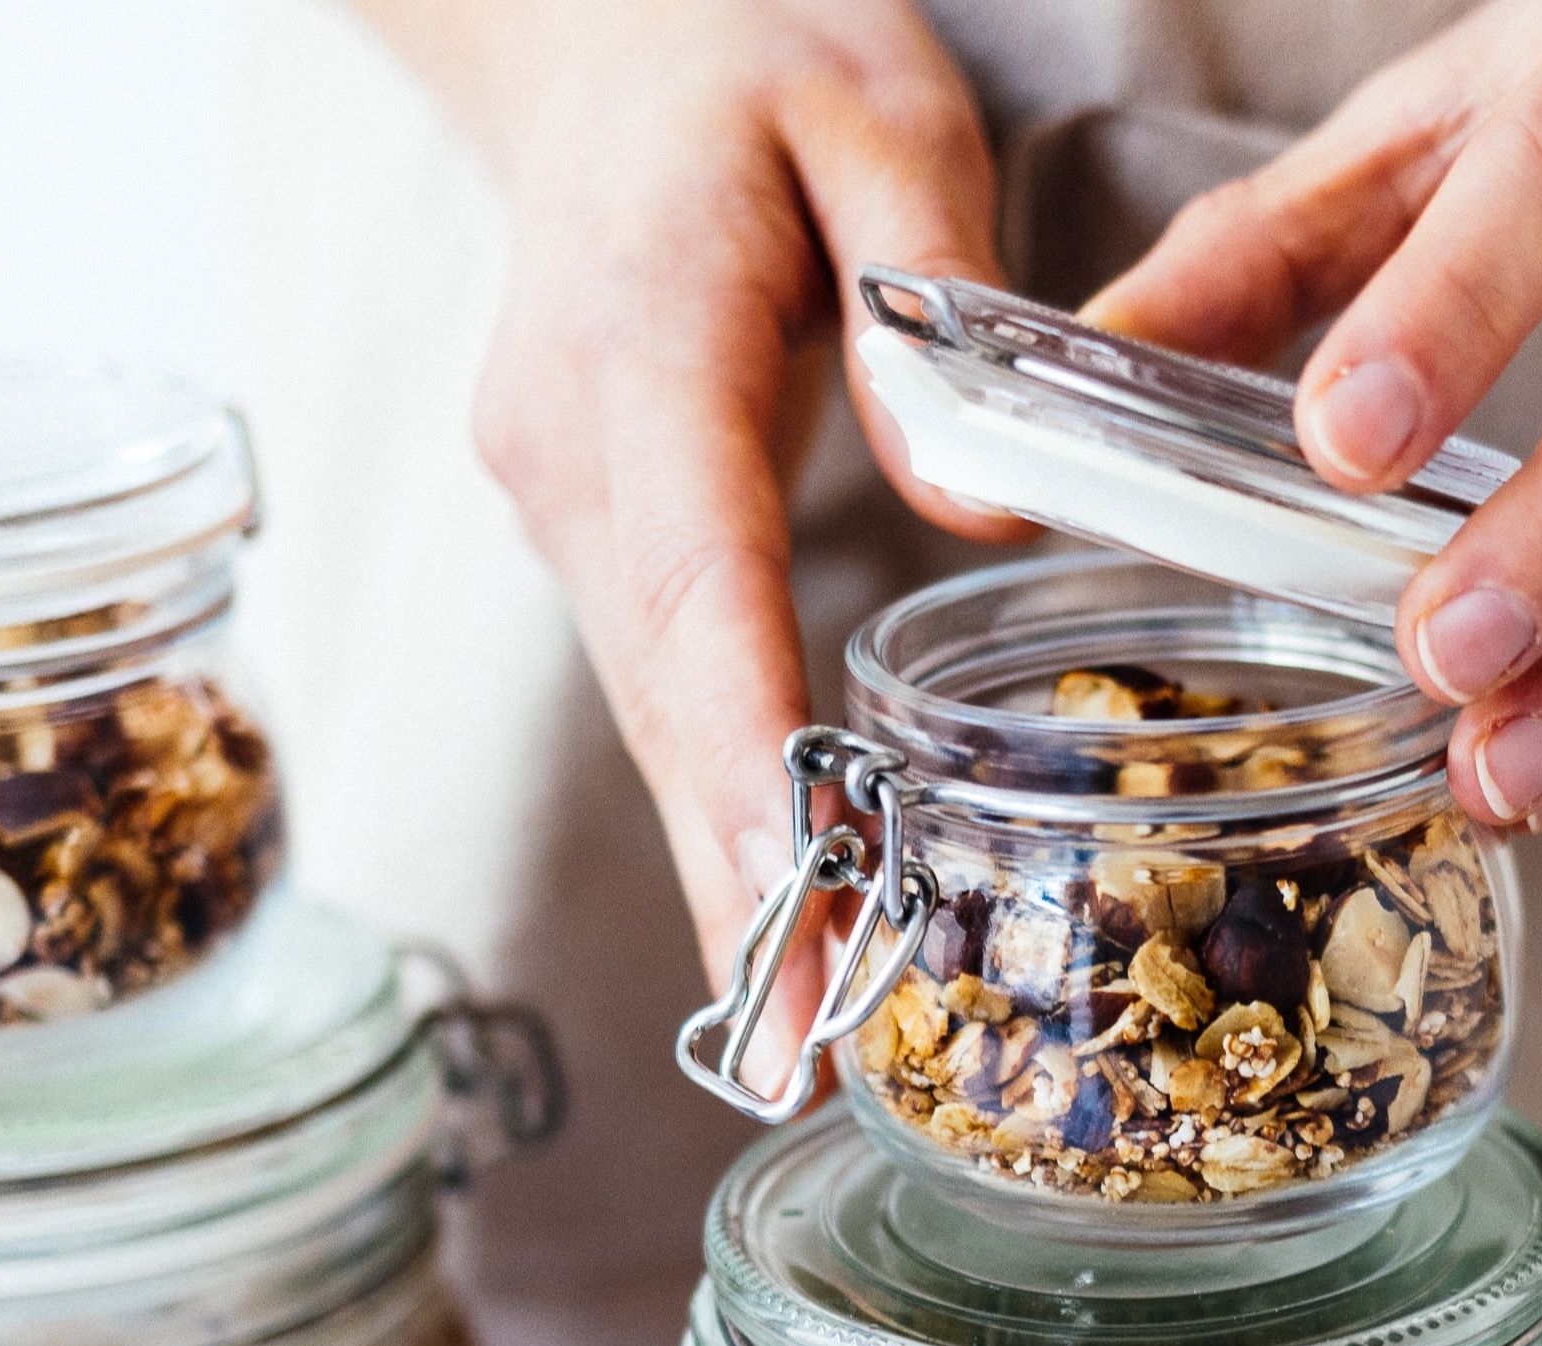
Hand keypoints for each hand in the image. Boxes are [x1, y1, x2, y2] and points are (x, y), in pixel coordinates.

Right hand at [363, 0, 1024, 991]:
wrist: (599, 48)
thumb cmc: (745, 61)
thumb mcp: (874, 105)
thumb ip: (928, 282)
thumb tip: (974, 504)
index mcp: (637, 338)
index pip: (691, 569)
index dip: (742, 740)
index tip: (792, 880)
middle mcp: (573, 451)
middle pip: (663, 693)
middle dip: (737, 880)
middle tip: (803, 1050)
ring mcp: (567, 503)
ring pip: (654, 717)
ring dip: (727, 878)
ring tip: (805, 1042)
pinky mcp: (597, 534)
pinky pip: (667, 688)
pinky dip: (723, 806)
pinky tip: (790, 923)